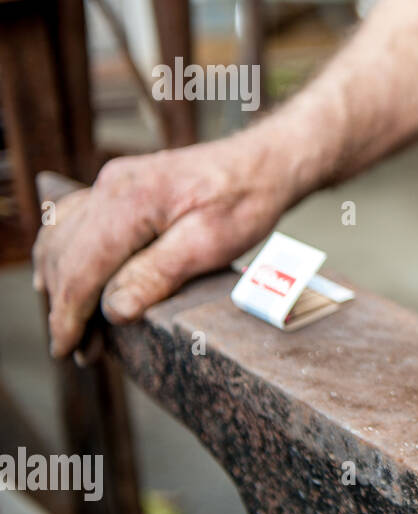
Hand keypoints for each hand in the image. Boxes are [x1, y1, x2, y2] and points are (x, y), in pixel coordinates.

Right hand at [33, 134, 293, 357]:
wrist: (262, 163)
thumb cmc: (244, 201)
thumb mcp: (210, 243)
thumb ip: (157, 274)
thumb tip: (114, 310)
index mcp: (129, 201)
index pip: (80, 267)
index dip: (68, 315)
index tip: (65, 350)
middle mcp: (110, 186)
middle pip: (63, 255)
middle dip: (63, 306)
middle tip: (76, 350)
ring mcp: (110, 182)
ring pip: (59, 237)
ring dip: (58, 282)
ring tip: (71, 325)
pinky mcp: (117, 186)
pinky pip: (72, 221)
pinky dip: (63, 254)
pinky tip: (62, 277)